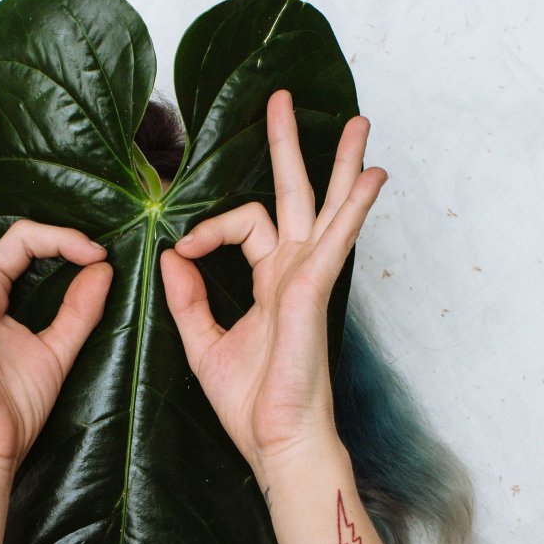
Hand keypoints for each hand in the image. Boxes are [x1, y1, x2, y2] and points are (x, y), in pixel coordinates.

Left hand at [159, 88, 386, 479]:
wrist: (276, 443)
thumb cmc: (251, 405)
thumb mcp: (203, 343)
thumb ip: (188, 299)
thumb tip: (171, 257)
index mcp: (270, 283)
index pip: (244, 226)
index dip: (209, 228)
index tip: (183, 250)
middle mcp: (294, 274)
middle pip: (296, 197)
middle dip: (290, 148)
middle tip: (282, 100)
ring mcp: (308, 281)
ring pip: (326, 208)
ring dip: (340, 163)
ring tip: (358, 121)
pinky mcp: (313, 293)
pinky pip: (334, 241)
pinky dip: (353, 207)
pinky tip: (371, 177)